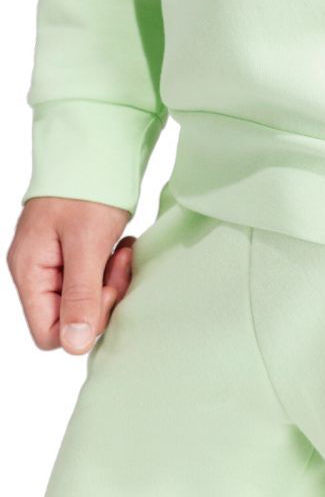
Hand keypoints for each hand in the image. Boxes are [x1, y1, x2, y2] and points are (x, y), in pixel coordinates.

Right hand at [7, 197, 135, 353]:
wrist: (95, 151)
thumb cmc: (86, 191)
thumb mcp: (87, 244)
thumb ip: (80, 295)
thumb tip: (75, 345)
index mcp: (30, 272)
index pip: (48, 333)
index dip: (83, 322)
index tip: (106, 288)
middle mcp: (38, 272)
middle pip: (71, 317)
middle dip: (102, 297)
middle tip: (120, 261)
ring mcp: (56, 263)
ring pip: (86, 298)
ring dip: (110, 280)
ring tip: (121, 248)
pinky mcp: (75, 253)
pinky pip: (94, 278)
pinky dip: (111, 267)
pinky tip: (120, 245)